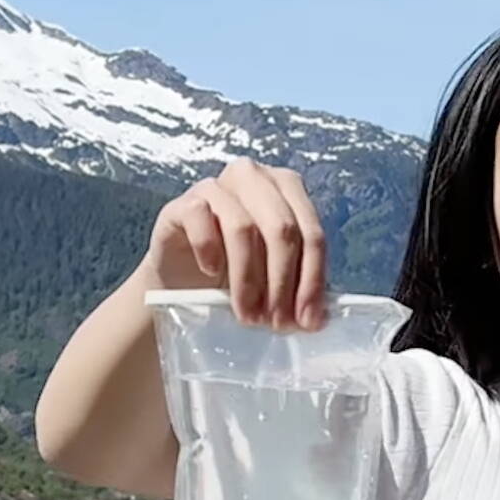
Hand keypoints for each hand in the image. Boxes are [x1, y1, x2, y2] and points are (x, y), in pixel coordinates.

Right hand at [145, 158, 327, 331]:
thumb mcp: (275, 279)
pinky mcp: (182, 202)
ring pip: (243, 227)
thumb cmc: (235, 274)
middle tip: (276, 321)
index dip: (312, 280)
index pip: (312, 233)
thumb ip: (299, 286)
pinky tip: (210, 272)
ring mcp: (217, 186)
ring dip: (248, 279)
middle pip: (281, 228)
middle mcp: (255, 178)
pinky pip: (200, 217)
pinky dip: (208, 249)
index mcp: (288, 188)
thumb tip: (317, 318)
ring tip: (248, 314)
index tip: (307, 320)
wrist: (182, 280)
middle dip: (282, 282)